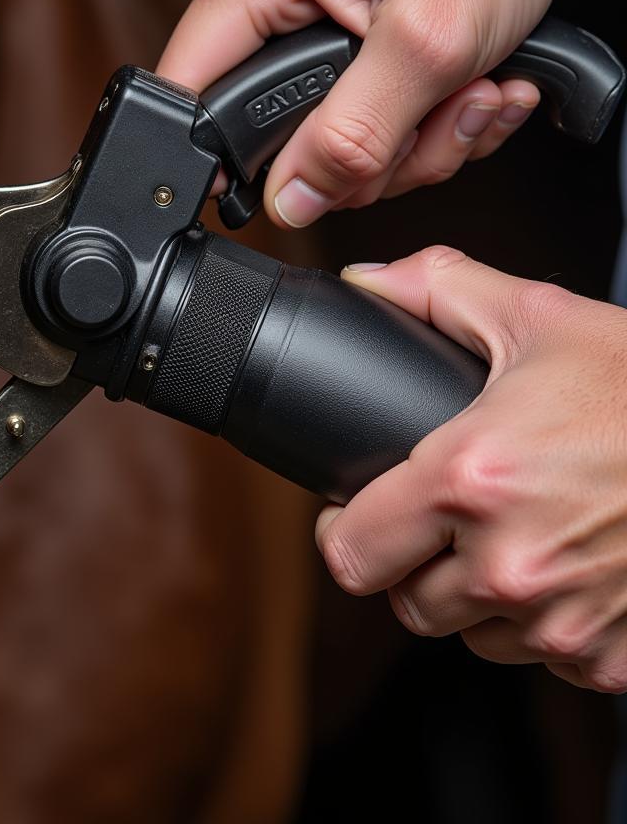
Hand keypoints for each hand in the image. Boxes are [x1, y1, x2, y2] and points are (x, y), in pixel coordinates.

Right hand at [157, 0, 611, 226]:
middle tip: (426, 121)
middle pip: (272, 135)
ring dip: (412, 141)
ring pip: (330, 139)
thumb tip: (293, 199)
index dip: (221, 161)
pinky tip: (468, 87)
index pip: (188, 93)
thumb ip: (354, 134)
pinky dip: (426, 122)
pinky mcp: (348, 33)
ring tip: (467, 91)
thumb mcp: (428, 39)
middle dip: (365, 154)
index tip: (287, 187)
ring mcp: (309, 16)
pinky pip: (366, 118)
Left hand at [316, 248, 626, 692]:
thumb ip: (436, 289)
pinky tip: (562, 567)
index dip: (344, 532)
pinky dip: (542, 624)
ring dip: (474, 597)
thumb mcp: (539, 318)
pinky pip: (543, 659)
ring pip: (471, 635)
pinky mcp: (610, 661)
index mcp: (470, 481)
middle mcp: (510, 565)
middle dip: (410, 562)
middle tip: (439, 519)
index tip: (356, 513)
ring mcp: (564, 624)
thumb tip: (366, 282)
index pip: (350, 555)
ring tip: (506, 535)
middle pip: (405, 600)